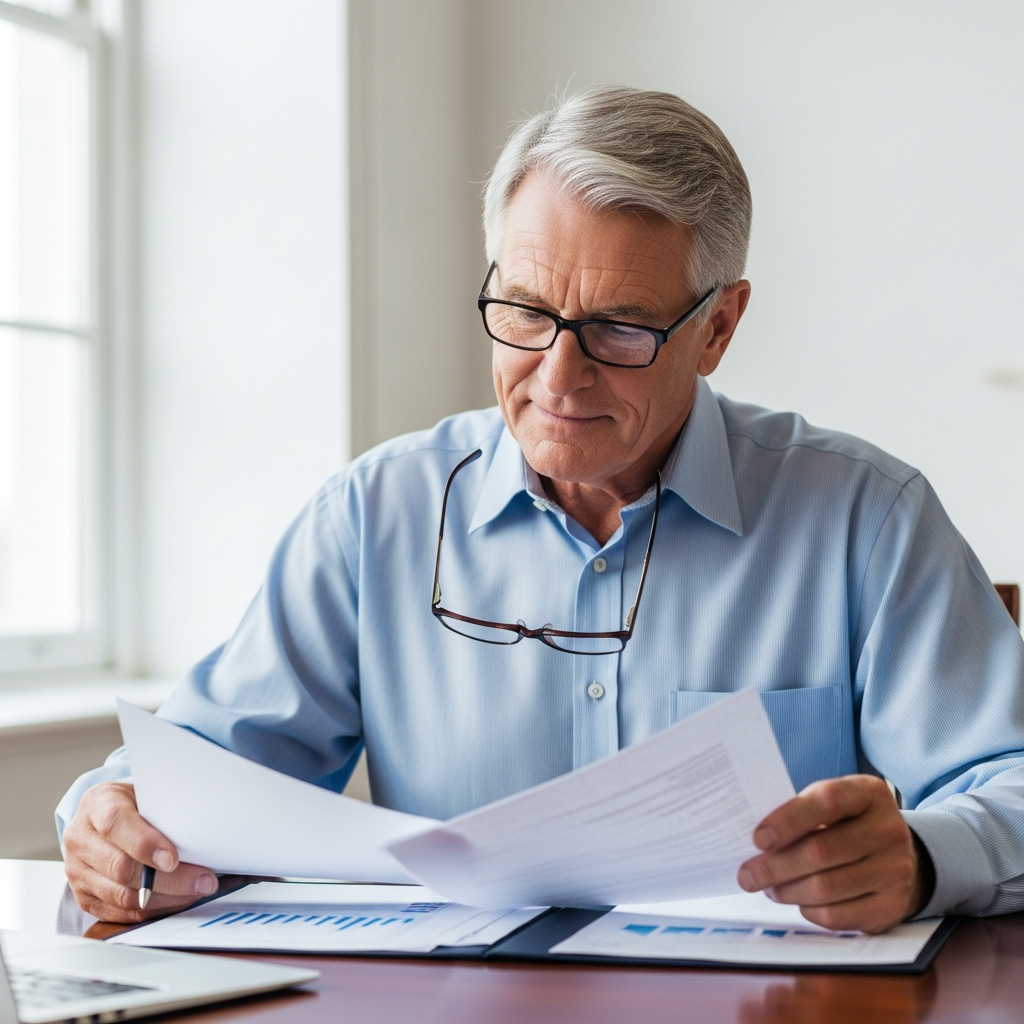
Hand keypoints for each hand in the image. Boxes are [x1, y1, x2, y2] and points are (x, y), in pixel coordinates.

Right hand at [63, 782, 218, 922]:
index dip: (145, 844)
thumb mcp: (146, 792)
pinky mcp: (85, 898)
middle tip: (203, 880)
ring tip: (197, 891)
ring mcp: (77, 872)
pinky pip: (121, 913)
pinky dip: (154, 910)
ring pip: (123, 896)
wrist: (102, 817)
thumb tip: (202, 833)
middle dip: (169, 879)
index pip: (115, 824)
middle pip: (121, 868)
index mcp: (96, 804)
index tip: (173, 859)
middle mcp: (80, 840)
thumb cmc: (132, 803)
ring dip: (166, 898)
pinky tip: (179, 901)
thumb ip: (164, 809)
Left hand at [737, 775, 926, 933]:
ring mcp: (895, 870)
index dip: (787, 820)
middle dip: (775, 866)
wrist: (901, 855)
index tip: (758, 839)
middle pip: (820, 851)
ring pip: (826, 888)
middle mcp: (888, 830)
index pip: (826, 801)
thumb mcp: (834, 804)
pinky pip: (839, 916)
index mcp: (869, 794)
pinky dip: (810, 911)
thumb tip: (758, 843)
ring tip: (769, 888)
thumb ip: (802, 814)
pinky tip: (798, 902)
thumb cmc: (850, 824)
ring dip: (787, 891)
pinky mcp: (892, 906)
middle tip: (748, 875)